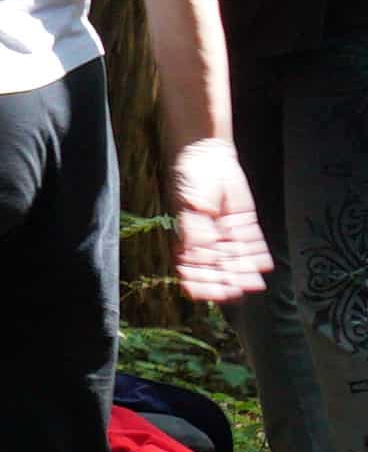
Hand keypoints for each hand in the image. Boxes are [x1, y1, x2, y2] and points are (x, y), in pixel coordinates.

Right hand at [167, 136, 271, 305]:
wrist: (206, 157)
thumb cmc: (190, 181)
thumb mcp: (188, 207)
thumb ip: (194, 232)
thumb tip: (198, 256)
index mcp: (188, 239)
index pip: (192, 267)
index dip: (199, 282)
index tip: (207, 294)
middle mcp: (208, 239)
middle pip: (217, 266)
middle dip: (225, 280)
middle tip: (236, 293)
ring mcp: (226, 232)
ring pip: (236, 257)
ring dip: (243, 271)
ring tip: (253, 284)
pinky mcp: (242, 223)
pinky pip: (251, 242)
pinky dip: (257, 255)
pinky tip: (263, 266)